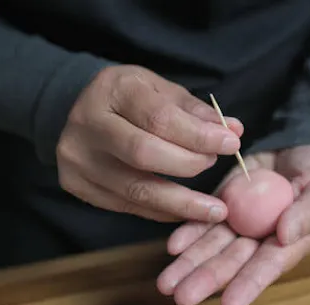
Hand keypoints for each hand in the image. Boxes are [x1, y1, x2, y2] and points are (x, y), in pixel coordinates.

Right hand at [56, 65, 242, 222]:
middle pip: (144, 154)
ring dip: (182, 203)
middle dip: (189, 164)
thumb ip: (196, 112)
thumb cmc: (131, 98)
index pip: (159, 118)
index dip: (199, 135)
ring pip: (135, 189)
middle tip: (215, 165)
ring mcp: (77, 157)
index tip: (231, 143)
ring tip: (215, 209)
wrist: (80, 109)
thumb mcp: (162, 90)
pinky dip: (162, 211)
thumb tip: (234, 130)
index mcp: (113, 89)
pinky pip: (127, 206)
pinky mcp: (75, 184)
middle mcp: (87, 122)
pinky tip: (185, 210)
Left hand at [157, 145, 309, 304]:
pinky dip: (189, 232)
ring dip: (189, 264)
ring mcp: (240, 222)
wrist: (301, 145)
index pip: (267, 266)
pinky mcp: (224, 203)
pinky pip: (204, 220)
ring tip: (165, 283)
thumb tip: (286, 234)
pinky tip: (173, 246)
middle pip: (231, 262)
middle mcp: (260, 239)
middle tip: (180, 297)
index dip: (249, 285)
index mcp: (290, 242)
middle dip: (206, 279)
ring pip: (212, 246)